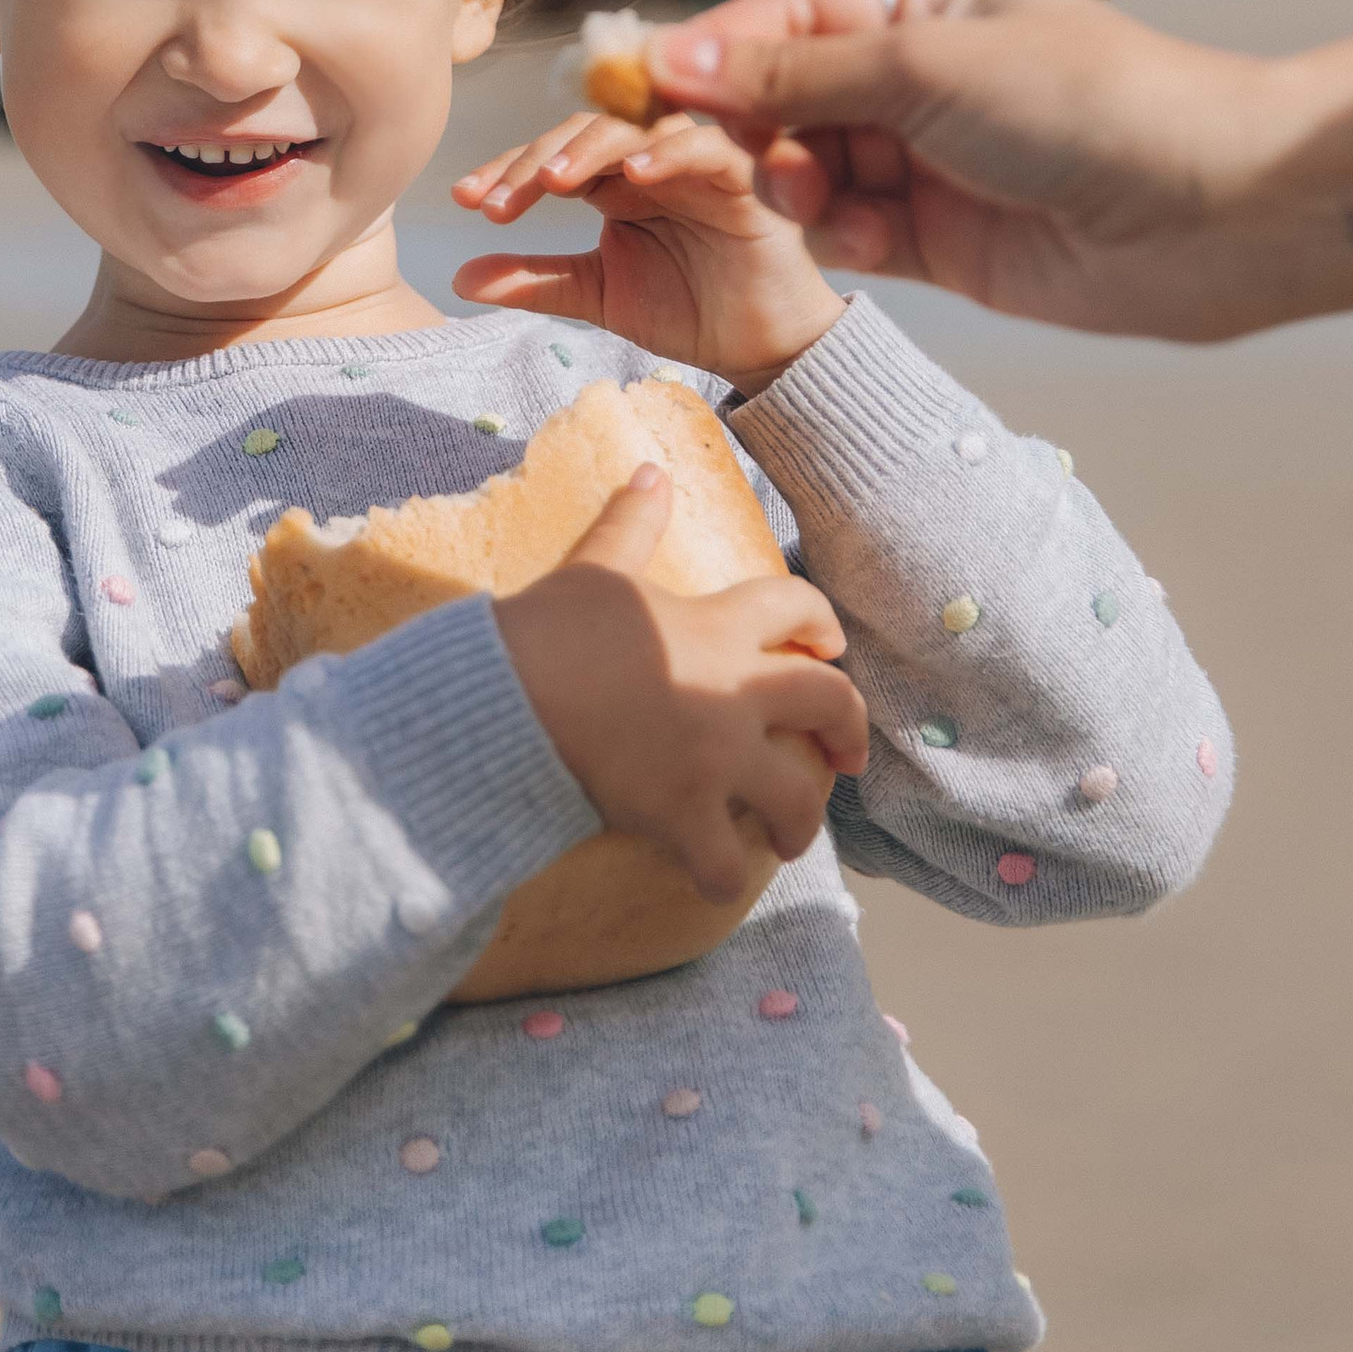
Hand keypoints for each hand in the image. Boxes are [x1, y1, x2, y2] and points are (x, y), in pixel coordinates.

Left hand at [452, 103, 844, 393]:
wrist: (762, 349)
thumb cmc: (688, 311)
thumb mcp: (599, 294)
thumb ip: (535, 281)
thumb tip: (458, 278)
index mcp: (615, 180)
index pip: (554, 154)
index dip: (508, 170)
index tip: (465, 199)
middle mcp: (651, 160)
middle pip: (587, 131)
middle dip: (536, 160)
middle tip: (497, 200)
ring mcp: (696, 162)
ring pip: (639, 128)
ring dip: (592, 148)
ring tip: (553, 183)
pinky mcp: (744, 177)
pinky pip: (706, 147)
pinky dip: (669, 153)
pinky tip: (632, 178)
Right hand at [494, 469, 867, 900]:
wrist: (504, 701)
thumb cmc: (548, 631)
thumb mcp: (595, 568)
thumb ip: (631, 523)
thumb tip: (652, 471)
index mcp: (719, 626)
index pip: (798, 608)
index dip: (820, 623)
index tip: (829, 644)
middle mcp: (734, 692)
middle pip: (830, 704)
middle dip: (848, 732)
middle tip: (847, 756)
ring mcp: (715, 759)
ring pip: (795, 797)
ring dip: (800, 820)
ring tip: (789, 834)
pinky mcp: (682, 814)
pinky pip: (725, 863)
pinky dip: (724, 877)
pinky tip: (717, 880)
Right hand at [625, 0, 1291, 338]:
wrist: (1214, 212)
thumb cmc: (1091, 103)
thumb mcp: (930, 68)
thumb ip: (797, 76)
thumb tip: (673, 61)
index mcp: (922, 1)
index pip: (782, 25)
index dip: (707, 57)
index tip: (634, 91)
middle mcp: (918, 76)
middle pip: (781, 102)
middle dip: (731, 131)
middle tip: (677, 164)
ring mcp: (927, 160)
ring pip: (805, 171)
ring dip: (783, 187)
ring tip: (795, 197)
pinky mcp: (939, 241)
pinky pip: (849, 233)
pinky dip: (834, 236)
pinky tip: (852, 237)